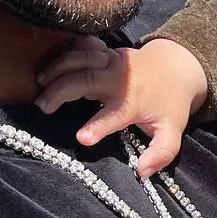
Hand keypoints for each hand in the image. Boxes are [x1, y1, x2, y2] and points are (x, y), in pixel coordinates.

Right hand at [36, 38, 209, 175]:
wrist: (177, 67)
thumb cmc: (169, 105)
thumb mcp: (172, 132)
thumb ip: (160, 153)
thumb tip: (143, 172)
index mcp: (133, 103)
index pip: (114, 115)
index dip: (98, 126)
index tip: (81, 138)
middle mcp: (120, 80)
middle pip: (86, 80)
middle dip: (61, 91)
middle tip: (42, 106)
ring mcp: (112, 62)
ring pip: (80, 59)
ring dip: (58, 69)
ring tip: (39, 84)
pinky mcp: (106, 51)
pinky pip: (82, 46)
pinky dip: (66, 51)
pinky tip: (50, 61)